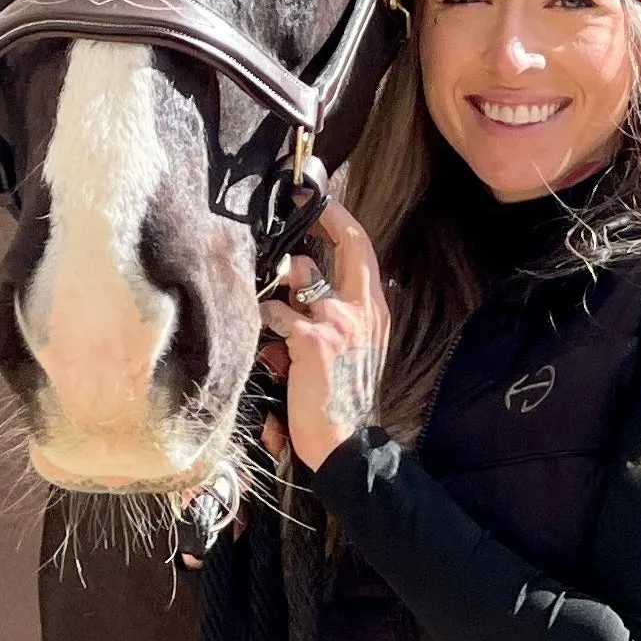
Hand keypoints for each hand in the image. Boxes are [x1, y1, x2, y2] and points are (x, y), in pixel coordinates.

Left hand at [258, 200, 390, 470]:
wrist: (347, 440)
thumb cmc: (343, 396)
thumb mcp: (352, 347)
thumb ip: (335, 311)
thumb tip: (301, 278)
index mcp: (374, 310)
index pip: (363, 250)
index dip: (342, 220)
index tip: (323, 201)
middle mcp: (363, 309)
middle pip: (346, 245)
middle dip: (321, 218)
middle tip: (299, 203)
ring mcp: (338, 321)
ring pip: (299, 280)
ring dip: (280, 297)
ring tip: (279, 330)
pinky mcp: (312, 339)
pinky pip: (276, 314)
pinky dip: (267, 327)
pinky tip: (273, 352)